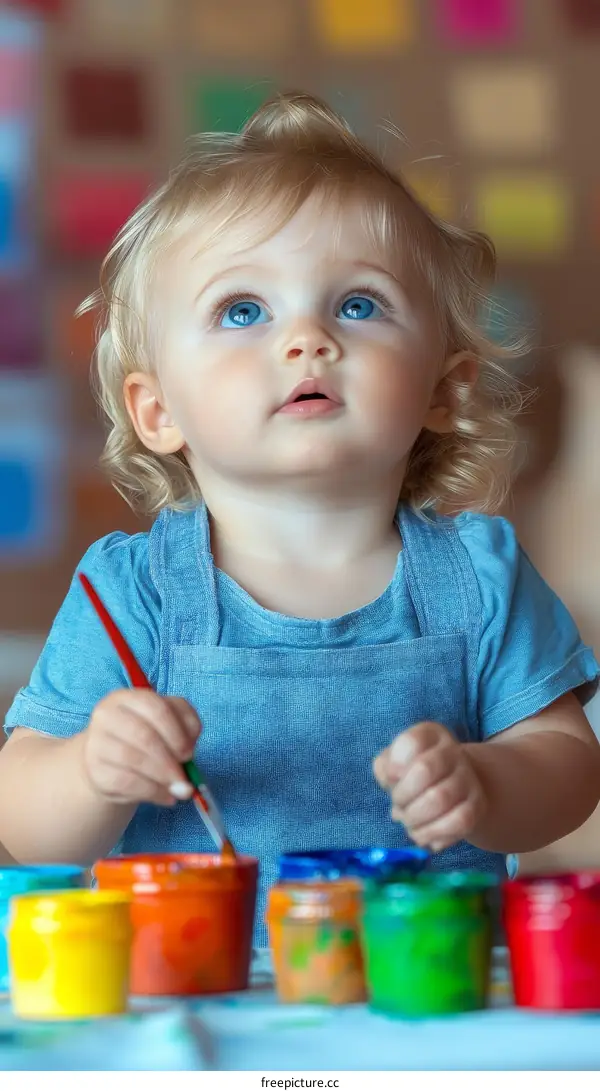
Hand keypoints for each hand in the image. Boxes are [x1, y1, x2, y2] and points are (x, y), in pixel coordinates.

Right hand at [81, 689, 201, 806]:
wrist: (109, 762)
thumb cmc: (145, 740)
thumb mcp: (168, 727)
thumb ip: (185, 733)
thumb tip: (189, 761)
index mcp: (128, 698)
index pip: (156, 708)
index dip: (177, 732)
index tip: (189, 753)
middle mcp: (107, 715)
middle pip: (144, 735)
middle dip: (170, 760)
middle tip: (185, 778)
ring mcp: (96, 742)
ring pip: (133, 759)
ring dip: (162, 778)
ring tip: (179, 790)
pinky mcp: (94, 770)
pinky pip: (125, 782)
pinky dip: (152, 792)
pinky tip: (165, 797)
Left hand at [373, 722, 486, 850]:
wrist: (455, 786)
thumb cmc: (415, 774)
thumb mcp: (394, 762)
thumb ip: (384, 766)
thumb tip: (391, 778)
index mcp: (431, 734)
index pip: (412, 741)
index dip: (394, 766)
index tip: (390, 780)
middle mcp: (453, 751)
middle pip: (424, 769)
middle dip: (402, 796)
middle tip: (398, 807)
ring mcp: (468, 778)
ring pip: (440, 798)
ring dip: (416, 818)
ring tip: (409, 824)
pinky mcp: (478, 805)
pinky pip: (459, 822)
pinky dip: (434, 833)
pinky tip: (423, 835)